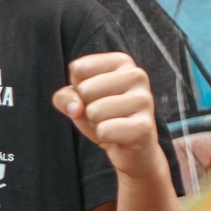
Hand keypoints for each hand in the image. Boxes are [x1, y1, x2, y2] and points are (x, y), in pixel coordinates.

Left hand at [53, 52, 163, 177]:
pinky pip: (104, 130)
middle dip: (87, 108)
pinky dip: (104, 137)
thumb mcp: (76, 101)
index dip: (78, 89)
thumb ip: (64, 97)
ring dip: (96, 124)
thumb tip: (75, 109)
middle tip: (104, 115)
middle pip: (84, 90)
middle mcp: (136, 75)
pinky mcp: (145, 126)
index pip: (78, 69)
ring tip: (112, 124)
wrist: (128, 148)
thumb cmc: (102, 116)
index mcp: (120, 61)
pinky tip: (119, 137)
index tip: (96, 97)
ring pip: (94, 111)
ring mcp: (144, 99)